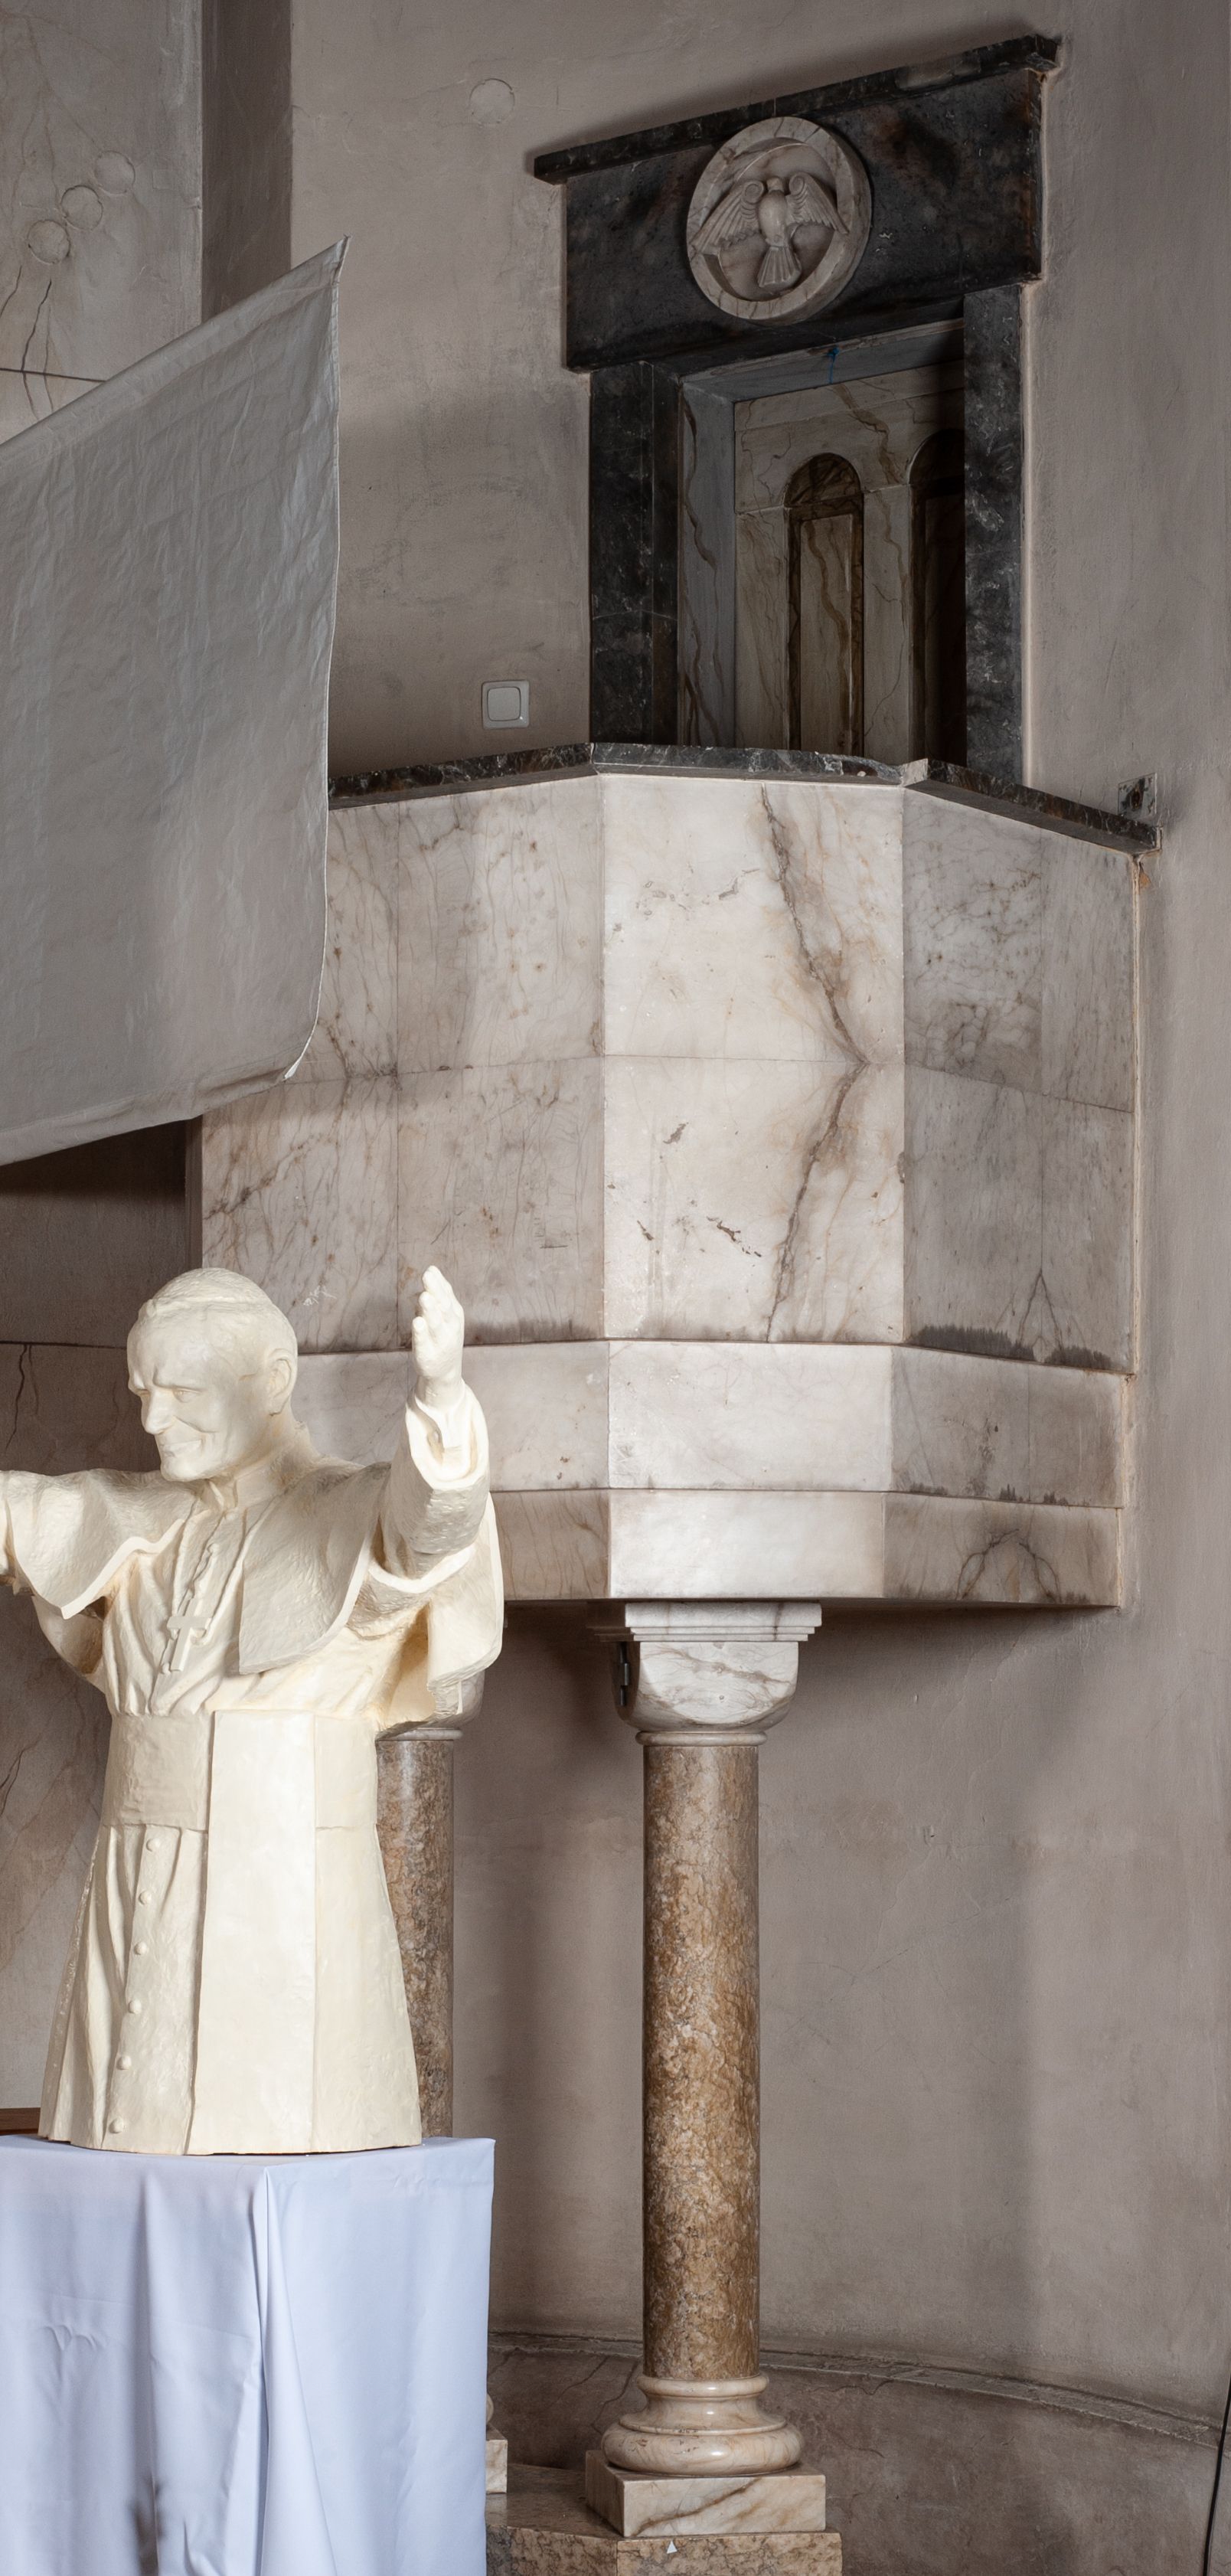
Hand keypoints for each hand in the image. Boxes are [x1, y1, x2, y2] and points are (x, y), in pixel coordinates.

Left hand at [410, 1266, 465, 1407]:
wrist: (445, 1371)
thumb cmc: (442, 1337)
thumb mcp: (446, 1315)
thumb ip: (440, 1294)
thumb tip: (431, 1269)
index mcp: (454, 1315)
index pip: (447, 1296)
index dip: (438, 1283)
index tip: (430, 1270)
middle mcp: (450, 1327)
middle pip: (443, 1307)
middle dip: (436, 1292)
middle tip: (427, 1276)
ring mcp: (440, 1342)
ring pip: (435, 1324)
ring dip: (430, 1310)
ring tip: (424, 1297)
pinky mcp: (427, 1355)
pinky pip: (424, 1343)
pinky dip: (421, 1333)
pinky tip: (417, 1322)